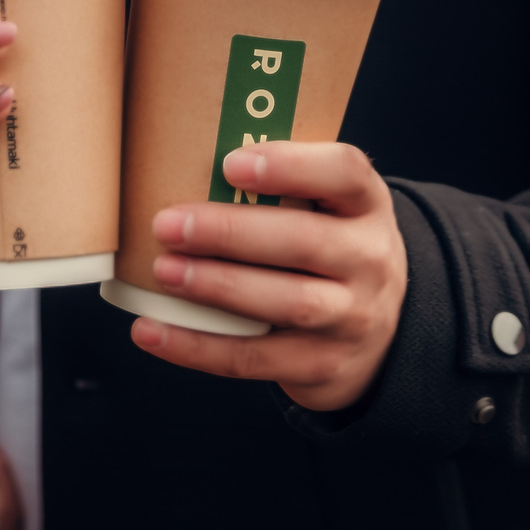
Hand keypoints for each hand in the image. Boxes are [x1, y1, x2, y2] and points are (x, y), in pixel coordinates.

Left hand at [128, 142, 407, 412]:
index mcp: (366, 206)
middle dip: (230, 232)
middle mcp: (369, 260)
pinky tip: (152, 330)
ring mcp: (352, 317)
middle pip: (305, 240)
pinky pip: (255, 358)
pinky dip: (197, 347)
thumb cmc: (328, 251)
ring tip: (164, 271)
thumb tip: (181, 166)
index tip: (230, 164)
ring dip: (218, 286)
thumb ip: (281, 188)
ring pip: (289, 302)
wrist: (377, 332)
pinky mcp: (323, 365)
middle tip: (168, 224)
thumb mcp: (328, 209)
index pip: (345, 173)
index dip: (291, 166)